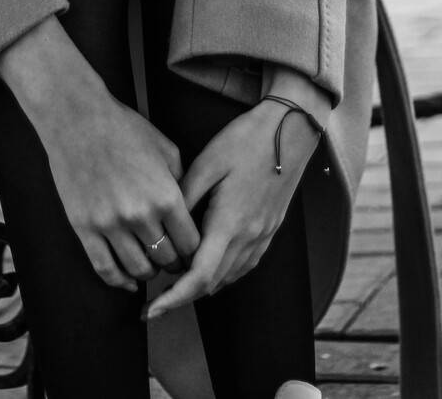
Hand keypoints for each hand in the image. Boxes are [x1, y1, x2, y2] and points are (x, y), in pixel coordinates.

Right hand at [0, 18, 199, 292]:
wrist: (77, 117)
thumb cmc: (123, 128)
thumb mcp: (165, 148)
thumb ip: (180, 182)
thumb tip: (187, 212)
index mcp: (166, 195)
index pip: (191, 244)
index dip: (195, 252)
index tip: (192, 252)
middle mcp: (140, 215)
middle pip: (167, 260)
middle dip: (174, 262)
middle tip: (173, 260)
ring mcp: (110, 224)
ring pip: (139, 270)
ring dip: (149, 272)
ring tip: (151, 265)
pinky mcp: (85, 228)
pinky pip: (106, 269)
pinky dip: (120, 282)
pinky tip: (129, 283)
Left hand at [144, 99, 320, 318]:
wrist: (290, 130)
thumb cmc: (245, 140)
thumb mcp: (207, 162)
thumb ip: (184, 198)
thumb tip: (165, 226)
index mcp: (229, 222)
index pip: (199, 277)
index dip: (173, 298)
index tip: (151, 310)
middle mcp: (249, 237)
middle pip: (212, 284)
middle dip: (182, 295)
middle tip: (155, 295)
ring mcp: (263, 236)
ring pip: (228, 278)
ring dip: (202, 285)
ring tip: (176, 279)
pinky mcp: (270, 230)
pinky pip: (243, 265)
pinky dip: (222, 272)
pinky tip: (208, 261)